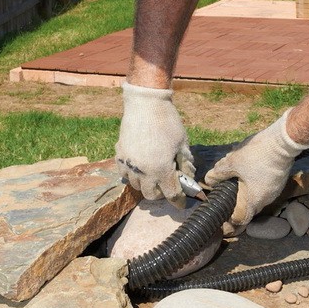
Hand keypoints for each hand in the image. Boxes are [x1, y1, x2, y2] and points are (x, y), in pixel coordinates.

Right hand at [115, 82, 194, 206]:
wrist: (145, 103)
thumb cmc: (167, 122)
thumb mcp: (183, 143)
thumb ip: (186, 164)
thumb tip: (188, 179)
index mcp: (161, 170)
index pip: (171, 194)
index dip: (179, 201)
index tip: (182, 203)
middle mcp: (143, 171)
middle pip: (152, 195)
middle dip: (162, 193)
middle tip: (169, 184)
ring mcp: (129, 164)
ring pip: (137, 187)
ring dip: (147, 185)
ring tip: (155, 174)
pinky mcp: (120, 155)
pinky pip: (125, 174)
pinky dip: (133, 175)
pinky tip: (141, 166)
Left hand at [204, 109, 308, 227]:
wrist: (283, 141)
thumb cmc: (257, 155)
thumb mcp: (233, 162)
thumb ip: (219, 173)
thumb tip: (209, 180)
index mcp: (254, 200)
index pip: (241, 220)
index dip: (230, 222)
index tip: (223, 219)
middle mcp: (266, 199)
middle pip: (248, 207)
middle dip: (235, 202)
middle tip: (224, 195)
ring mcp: (275, 190)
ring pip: (256, 195)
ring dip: (244, 190)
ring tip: (234, 178)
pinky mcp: (279, 180)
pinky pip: (263, 187)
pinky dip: (253, 183)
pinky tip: (247, 170)